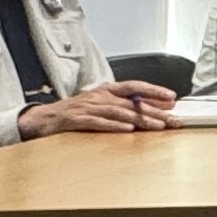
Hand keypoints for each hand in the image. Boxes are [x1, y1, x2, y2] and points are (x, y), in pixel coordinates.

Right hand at [23, 81, 179, 137]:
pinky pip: (98, 122)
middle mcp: (100, 96)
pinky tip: (128, 129)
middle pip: (132, 101)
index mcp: (107, 90)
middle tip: (173, 119)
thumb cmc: (76, 112)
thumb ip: (124, 106)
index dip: (154, 91)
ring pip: (119, 112)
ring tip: (157, 126)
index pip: (135, 86)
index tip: (172, 98)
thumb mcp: (101, 105)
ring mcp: (88, 107)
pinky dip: (114, 125)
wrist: (44, 119)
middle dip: (154, 110)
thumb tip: (153, 110)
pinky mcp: (77, 120)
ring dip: (140, 119)